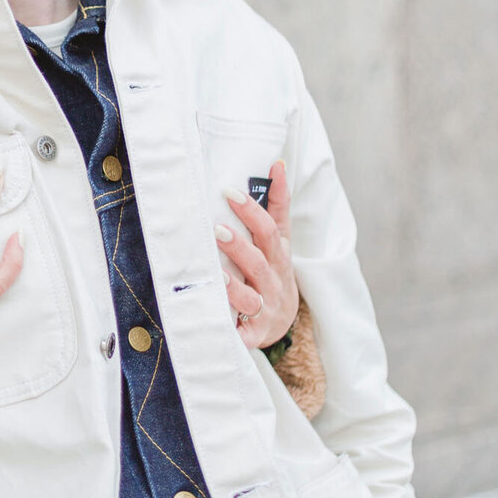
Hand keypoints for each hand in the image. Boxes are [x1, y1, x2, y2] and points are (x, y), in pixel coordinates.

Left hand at [215, 160, 298, 350]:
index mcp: (278, 255)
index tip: (231, 190)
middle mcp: (273, 280)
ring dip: (233, 286)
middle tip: (217, 228)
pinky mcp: (254, 333)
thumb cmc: (272, 272)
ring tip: (216, 274)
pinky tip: (217, 320)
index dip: (254, 208)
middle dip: (239, 244)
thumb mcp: (277, 241)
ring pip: (250, 297)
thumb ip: (275, 206)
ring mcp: (265, 308)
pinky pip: (242, 332)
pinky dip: (231, 329)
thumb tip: (277, 164)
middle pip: (260, 260)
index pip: (271, 228)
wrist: (280, 322)